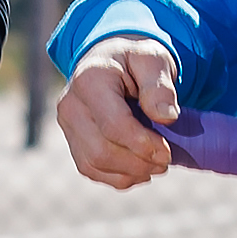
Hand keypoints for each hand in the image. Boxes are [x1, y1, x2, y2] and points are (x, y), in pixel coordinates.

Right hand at [55, 35, 185, 189]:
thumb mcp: (154, 60)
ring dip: (130, 172)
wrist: (114, 60)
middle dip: (138, 162)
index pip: (113, 125)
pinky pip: (91, 170)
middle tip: (166, 160)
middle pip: (101, 150)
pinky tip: (140, 168)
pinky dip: (119, 176)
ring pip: (95, 164)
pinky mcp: (72, 141)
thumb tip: (167, 117)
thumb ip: (160, 86)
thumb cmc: (136, 61)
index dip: (143, 145)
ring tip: (156, 164)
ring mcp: (68, 125)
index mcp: (90, 79)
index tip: (168, 152)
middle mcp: (71, 104)